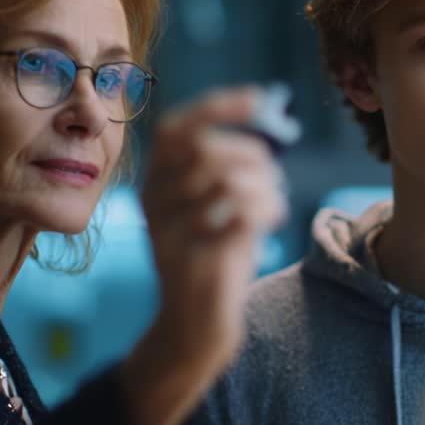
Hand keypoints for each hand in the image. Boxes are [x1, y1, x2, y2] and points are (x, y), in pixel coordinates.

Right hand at [120, 86, 287, 424]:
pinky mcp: (193, 262)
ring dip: (264, 186)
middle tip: (271, 177)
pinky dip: (266, 210)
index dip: (219, 107)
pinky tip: (268, 221)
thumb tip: (269, 118)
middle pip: (208, 152)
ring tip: (271, 201)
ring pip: (228, 182)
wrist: (194, 324)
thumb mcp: (213, 203)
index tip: (260, 100)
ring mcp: (170, 234)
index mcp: (154, 181)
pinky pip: (240, 216)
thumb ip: (229, 164)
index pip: (176, 127)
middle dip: (253, 156)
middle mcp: (153, 203)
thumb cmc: (212, 253)